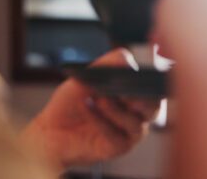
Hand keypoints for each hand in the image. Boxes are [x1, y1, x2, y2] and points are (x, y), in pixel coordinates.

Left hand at [21, 49, 160, 170]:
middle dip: (142, 98)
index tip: (142, 73)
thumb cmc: (72, 102)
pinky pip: (117, 135)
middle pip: (154, 107)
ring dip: (116, 109)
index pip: (155, 85)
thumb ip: (108, 63)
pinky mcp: (119, 147)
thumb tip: (127, 60)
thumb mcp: (88, 76)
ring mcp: (130, 132)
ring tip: (99, 98)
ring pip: (136, 122)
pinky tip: (89, 108)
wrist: (51, 130)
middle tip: (126, 90)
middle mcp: (138, 113)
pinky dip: (102, 121)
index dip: (153, 80)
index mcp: (136, 93)